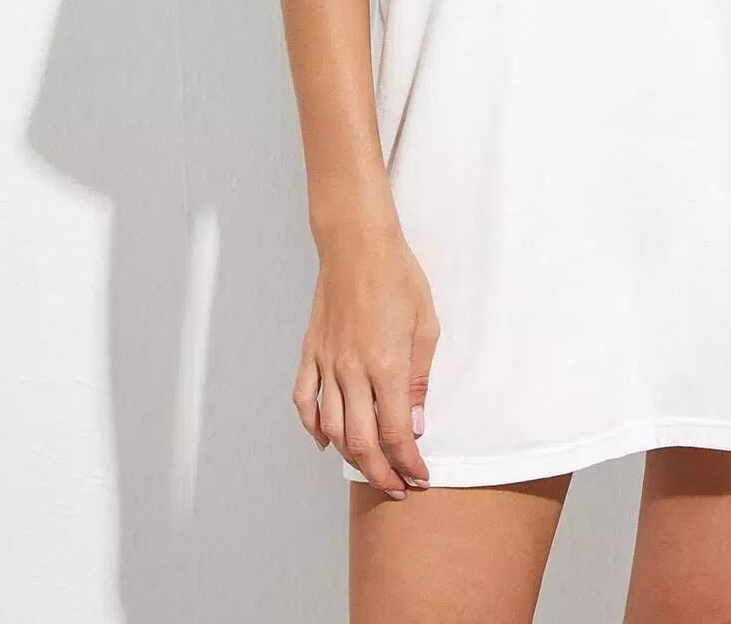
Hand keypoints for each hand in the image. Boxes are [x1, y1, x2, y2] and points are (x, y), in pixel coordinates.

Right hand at [293, 217, 438, 496]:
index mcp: (385, 365)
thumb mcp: (426, 324)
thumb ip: (420, 378)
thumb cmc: (398, 276)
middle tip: (398, 487)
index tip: (419, 477)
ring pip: (331, 429)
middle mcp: (351, 371)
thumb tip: (415, 424)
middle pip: (361, 442)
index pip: (395, 433)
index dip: (408, 463)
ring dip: (351, 456)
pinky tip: (326, 440)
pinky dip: (313, 427)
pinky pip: (304, 401)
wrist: (357, 243)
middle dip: (382, 472)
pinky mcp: (310, 352)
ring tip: (370, 467)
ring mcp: (326, 363)